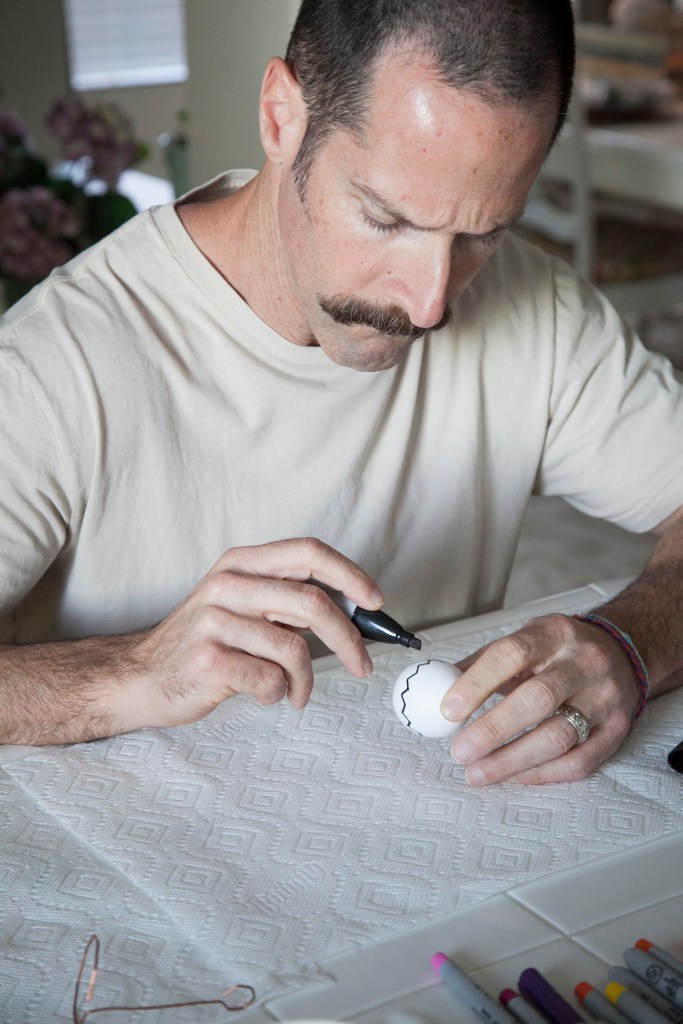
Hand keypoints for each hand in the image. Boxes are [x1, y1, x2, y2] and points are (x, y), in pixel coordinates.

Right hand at [123, 538, 382, 730]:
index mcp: (241, 564)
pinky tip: (264, 695)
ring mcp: (214, 621)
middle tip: (362, 666)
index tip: (376, 601)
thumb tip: (356, 612)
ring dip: (306, 681)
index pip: (308, 552)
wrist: (141, 677)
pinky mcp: (207, 660)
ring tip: (295, 692)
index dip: (350, 574)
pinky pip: (270, 680)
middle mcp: (227, 584)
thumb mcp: (243, 607)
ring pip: (294, 649)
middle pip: (313, 602)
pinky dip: (278, 695)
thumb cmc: (206, 645)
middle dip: (349, 639)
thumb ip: (289, 603)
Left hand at [439, 613, 640, 784]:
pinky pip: (580, 761)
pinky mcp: (617, 729)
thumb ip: (483, 664)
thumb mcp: (524, 640)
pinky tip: (514, 776)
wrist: (620, 653)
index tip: (448, 710)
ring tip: (477, 772)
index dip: (477, 683)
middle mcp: (584, 663)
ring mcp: (605, 697)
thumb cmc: (558, 651)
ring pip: (559, 736)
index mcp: (553, 633)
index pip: (512, 654)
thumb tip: (437, 688)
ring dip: (513, 760)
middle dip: (494, 729)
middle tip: (460, 751)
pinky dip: (543, 774)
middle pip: (538, 698)